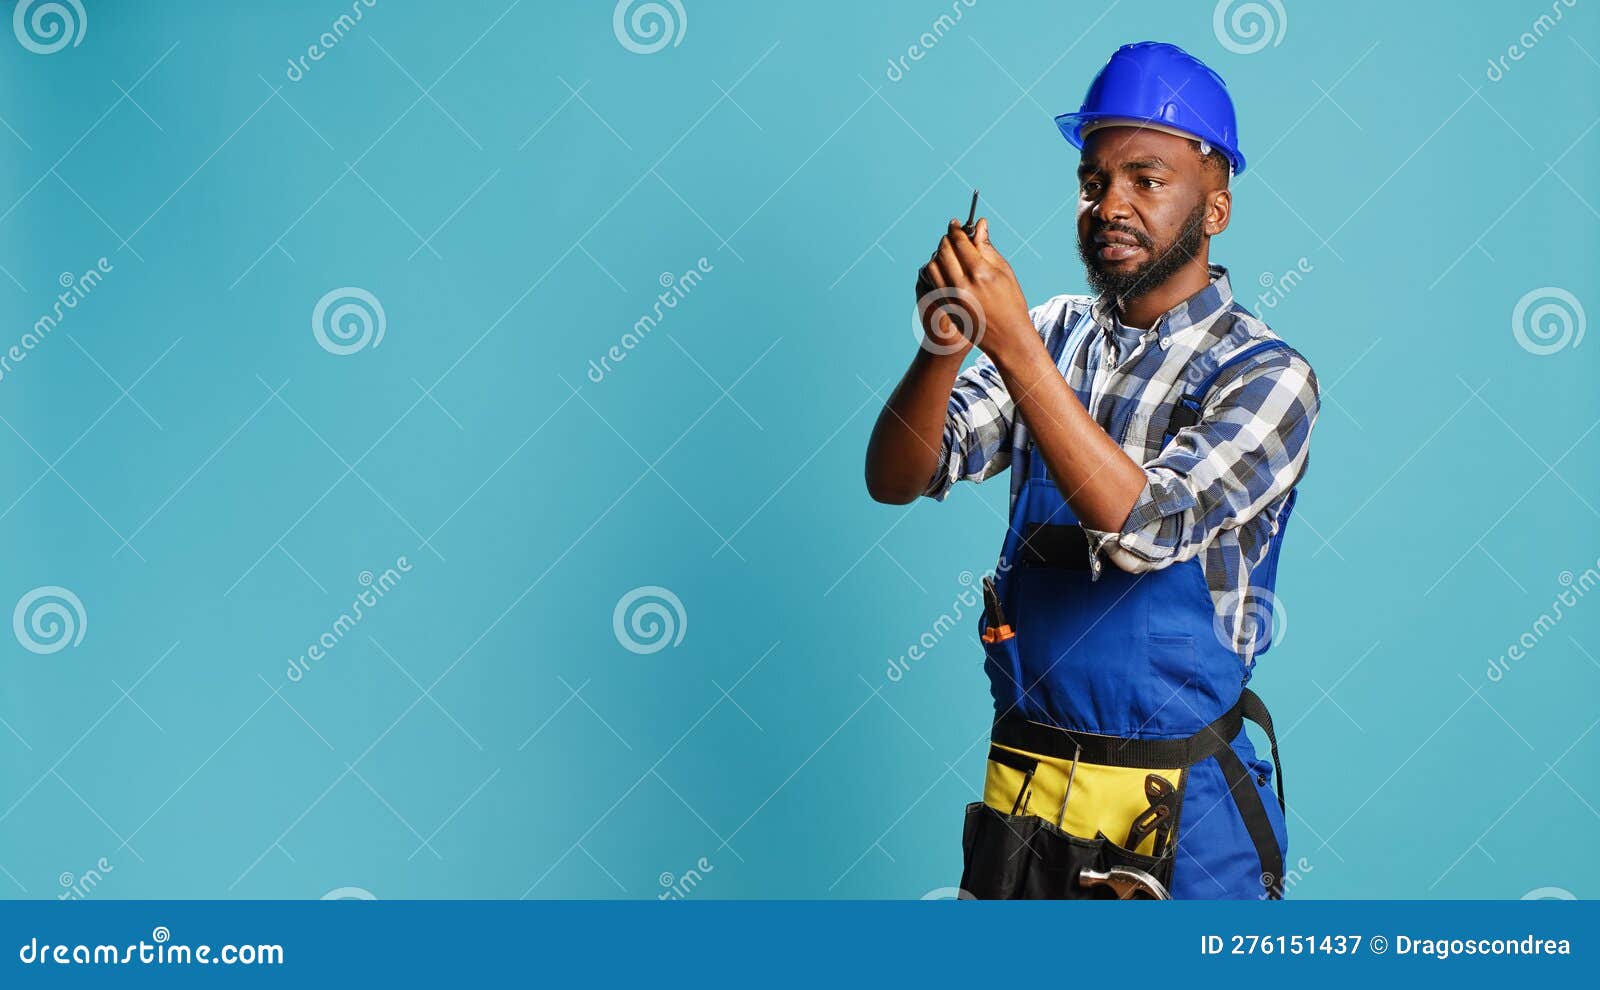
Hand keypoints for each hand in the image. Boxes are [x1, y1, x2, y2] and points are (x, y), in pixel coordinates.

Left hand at [916, 218, 1035, 363]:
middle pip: (943, 251)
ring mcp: (951, 298)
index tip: (955, 223)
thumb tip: (980, 225)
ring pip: (933, 266)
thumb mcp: (1004, 272)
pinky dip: (936, 271)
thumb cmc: (1011, 302)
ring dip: (938, 255)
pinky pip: (932, 282)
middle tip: (951, 235)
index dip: (956, 229)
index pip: (959, 242)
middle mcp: (962, 285)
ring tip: (948, 253)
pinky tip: (946, 269)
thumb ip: (987, 248)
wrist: (1007, 337)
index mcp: (980, 273)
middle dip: (946, 239)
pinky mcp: (945, 307)